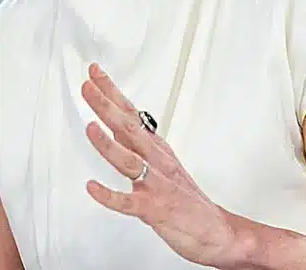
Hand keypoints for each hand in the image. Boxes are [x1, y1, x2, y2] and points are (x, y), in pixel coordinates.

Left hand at [81, 63, 239, 267]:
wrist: (217, 232)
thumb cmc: (187, 200)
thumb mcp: (165, 164)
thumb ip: (140, 145)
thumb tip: (116, 126)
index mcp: (157, 150)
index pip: (132, 114)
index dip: (112, 92)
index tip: (95, 73)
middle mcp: (156, 162)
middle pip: (129, 128)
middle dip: (106, 106)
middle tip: (88, 86)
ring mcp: (156, 185)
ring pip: (129, 161)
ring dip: (108, 144)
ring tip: (91, 127)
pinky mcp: (154, 210)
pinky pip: (129, 203)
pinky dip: (110, 196)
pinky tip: (93, 188)